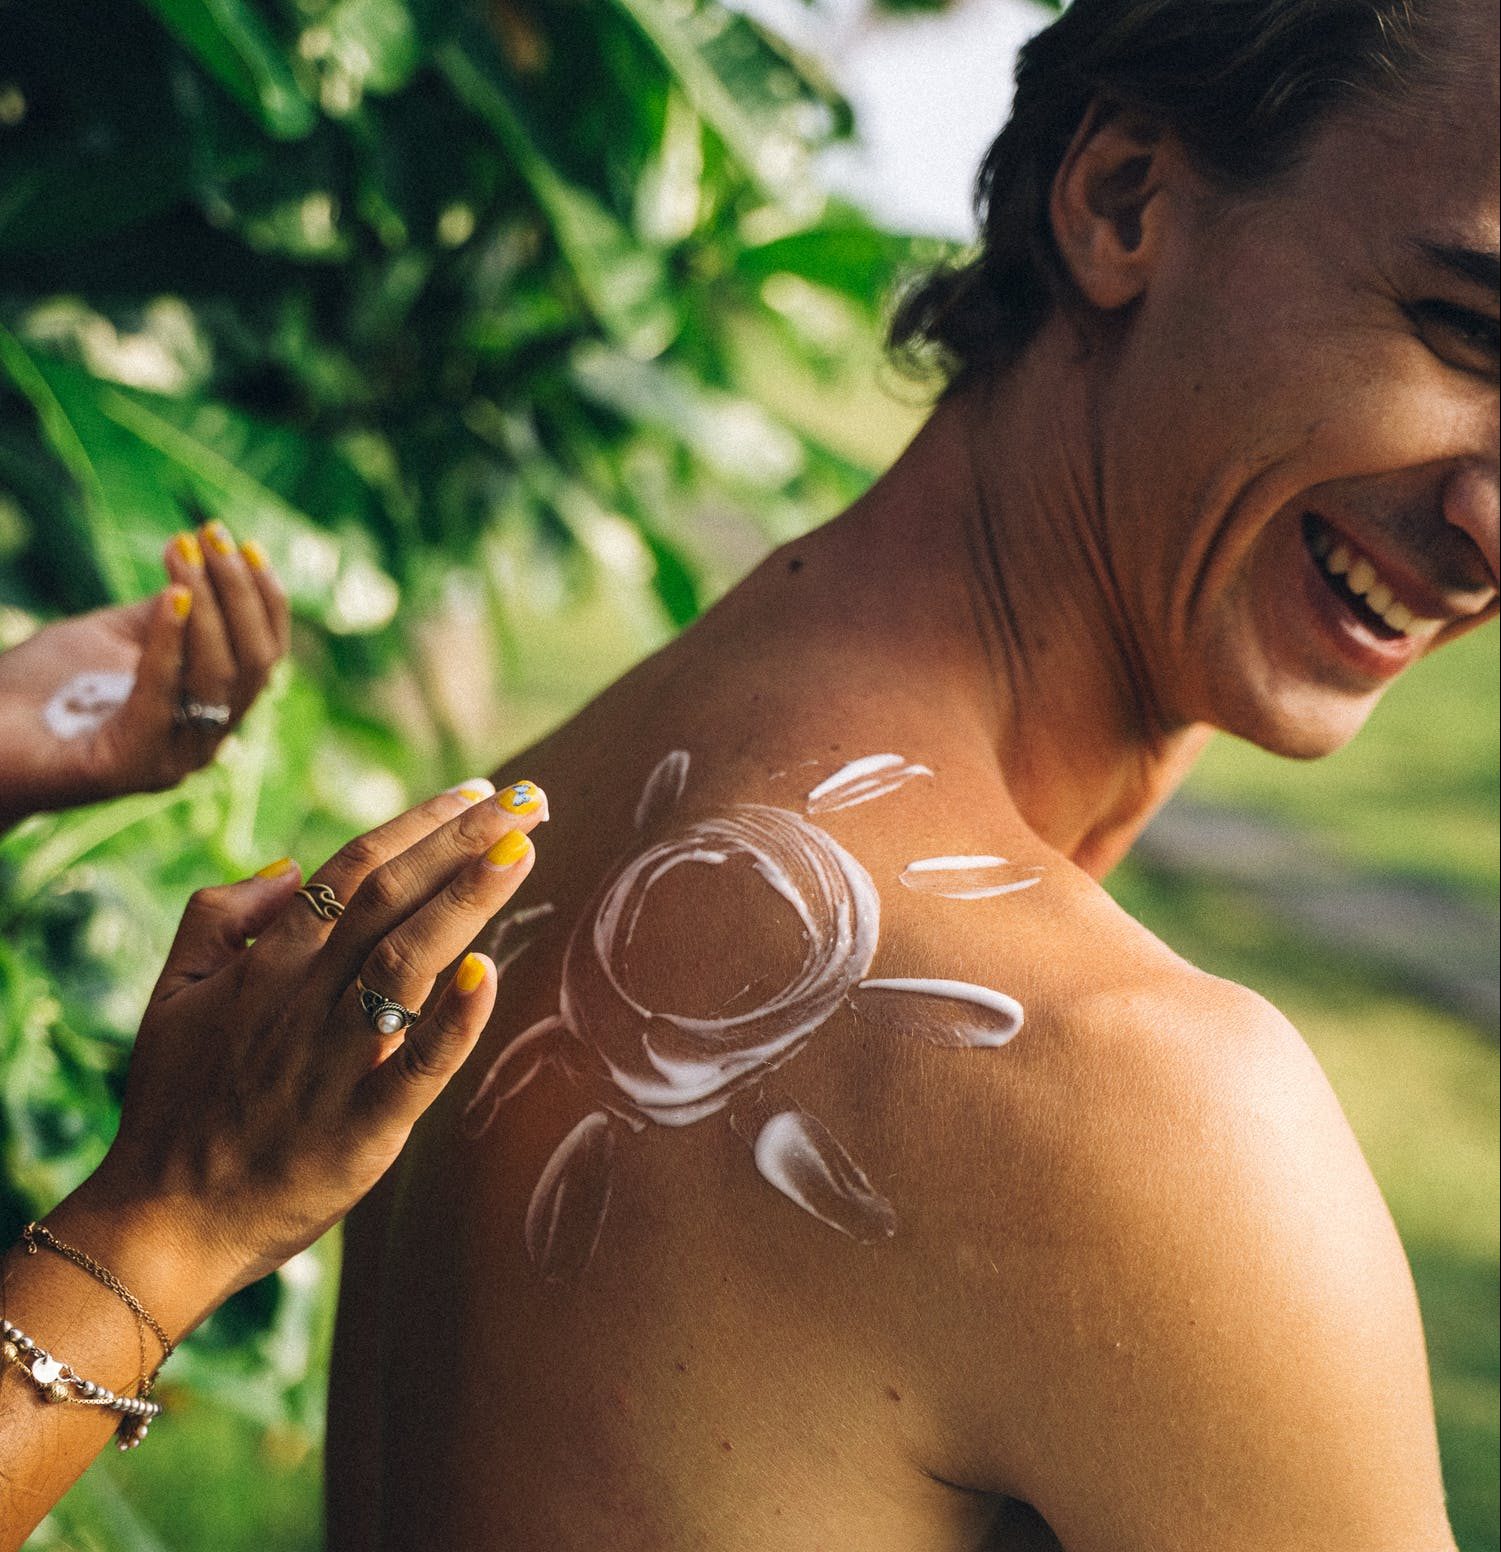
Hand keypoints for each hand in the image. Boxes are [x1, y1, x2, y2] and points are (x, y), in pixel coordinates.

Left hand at [0, 524, 289, 829]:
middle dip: (240, 593)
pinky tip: (172, 595)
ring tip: (185, 552)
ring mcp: (173, 759)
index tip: (244, 543)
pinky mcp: (134, 767)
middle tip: (214, 534)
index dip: (265, 600)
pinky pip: (165, 696)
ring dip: (210, 605)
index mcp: (209, 712)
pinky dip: (172, 642)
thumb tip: (204, 567)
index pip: (264, 656)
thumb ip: (165, 616)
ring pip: (220, 677)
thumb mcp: (115, 637)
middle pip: (255, 664)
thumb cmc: (42, 689)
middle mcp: (204, 741)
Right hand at [54, 777, 545, 1334]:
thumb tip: (288, 864)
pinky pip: (414, 1064)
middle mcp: (301, 999)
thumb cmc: (173, 1107)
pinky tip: (488, 972)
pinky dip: (453, 1018)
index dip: (419, 824)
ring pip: (405, 961)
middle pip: (391, 897)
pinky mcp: (360, 1126)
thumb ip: (219, 917)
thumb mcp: (171, 994)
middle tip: (528, 797)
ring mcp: (332, 1061)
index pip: (353, 869)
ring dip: (467, 899)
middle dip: (463, 839)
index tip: (477, 791)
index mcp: (265, 963)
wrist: (160, 1224)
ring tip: (523, 849)